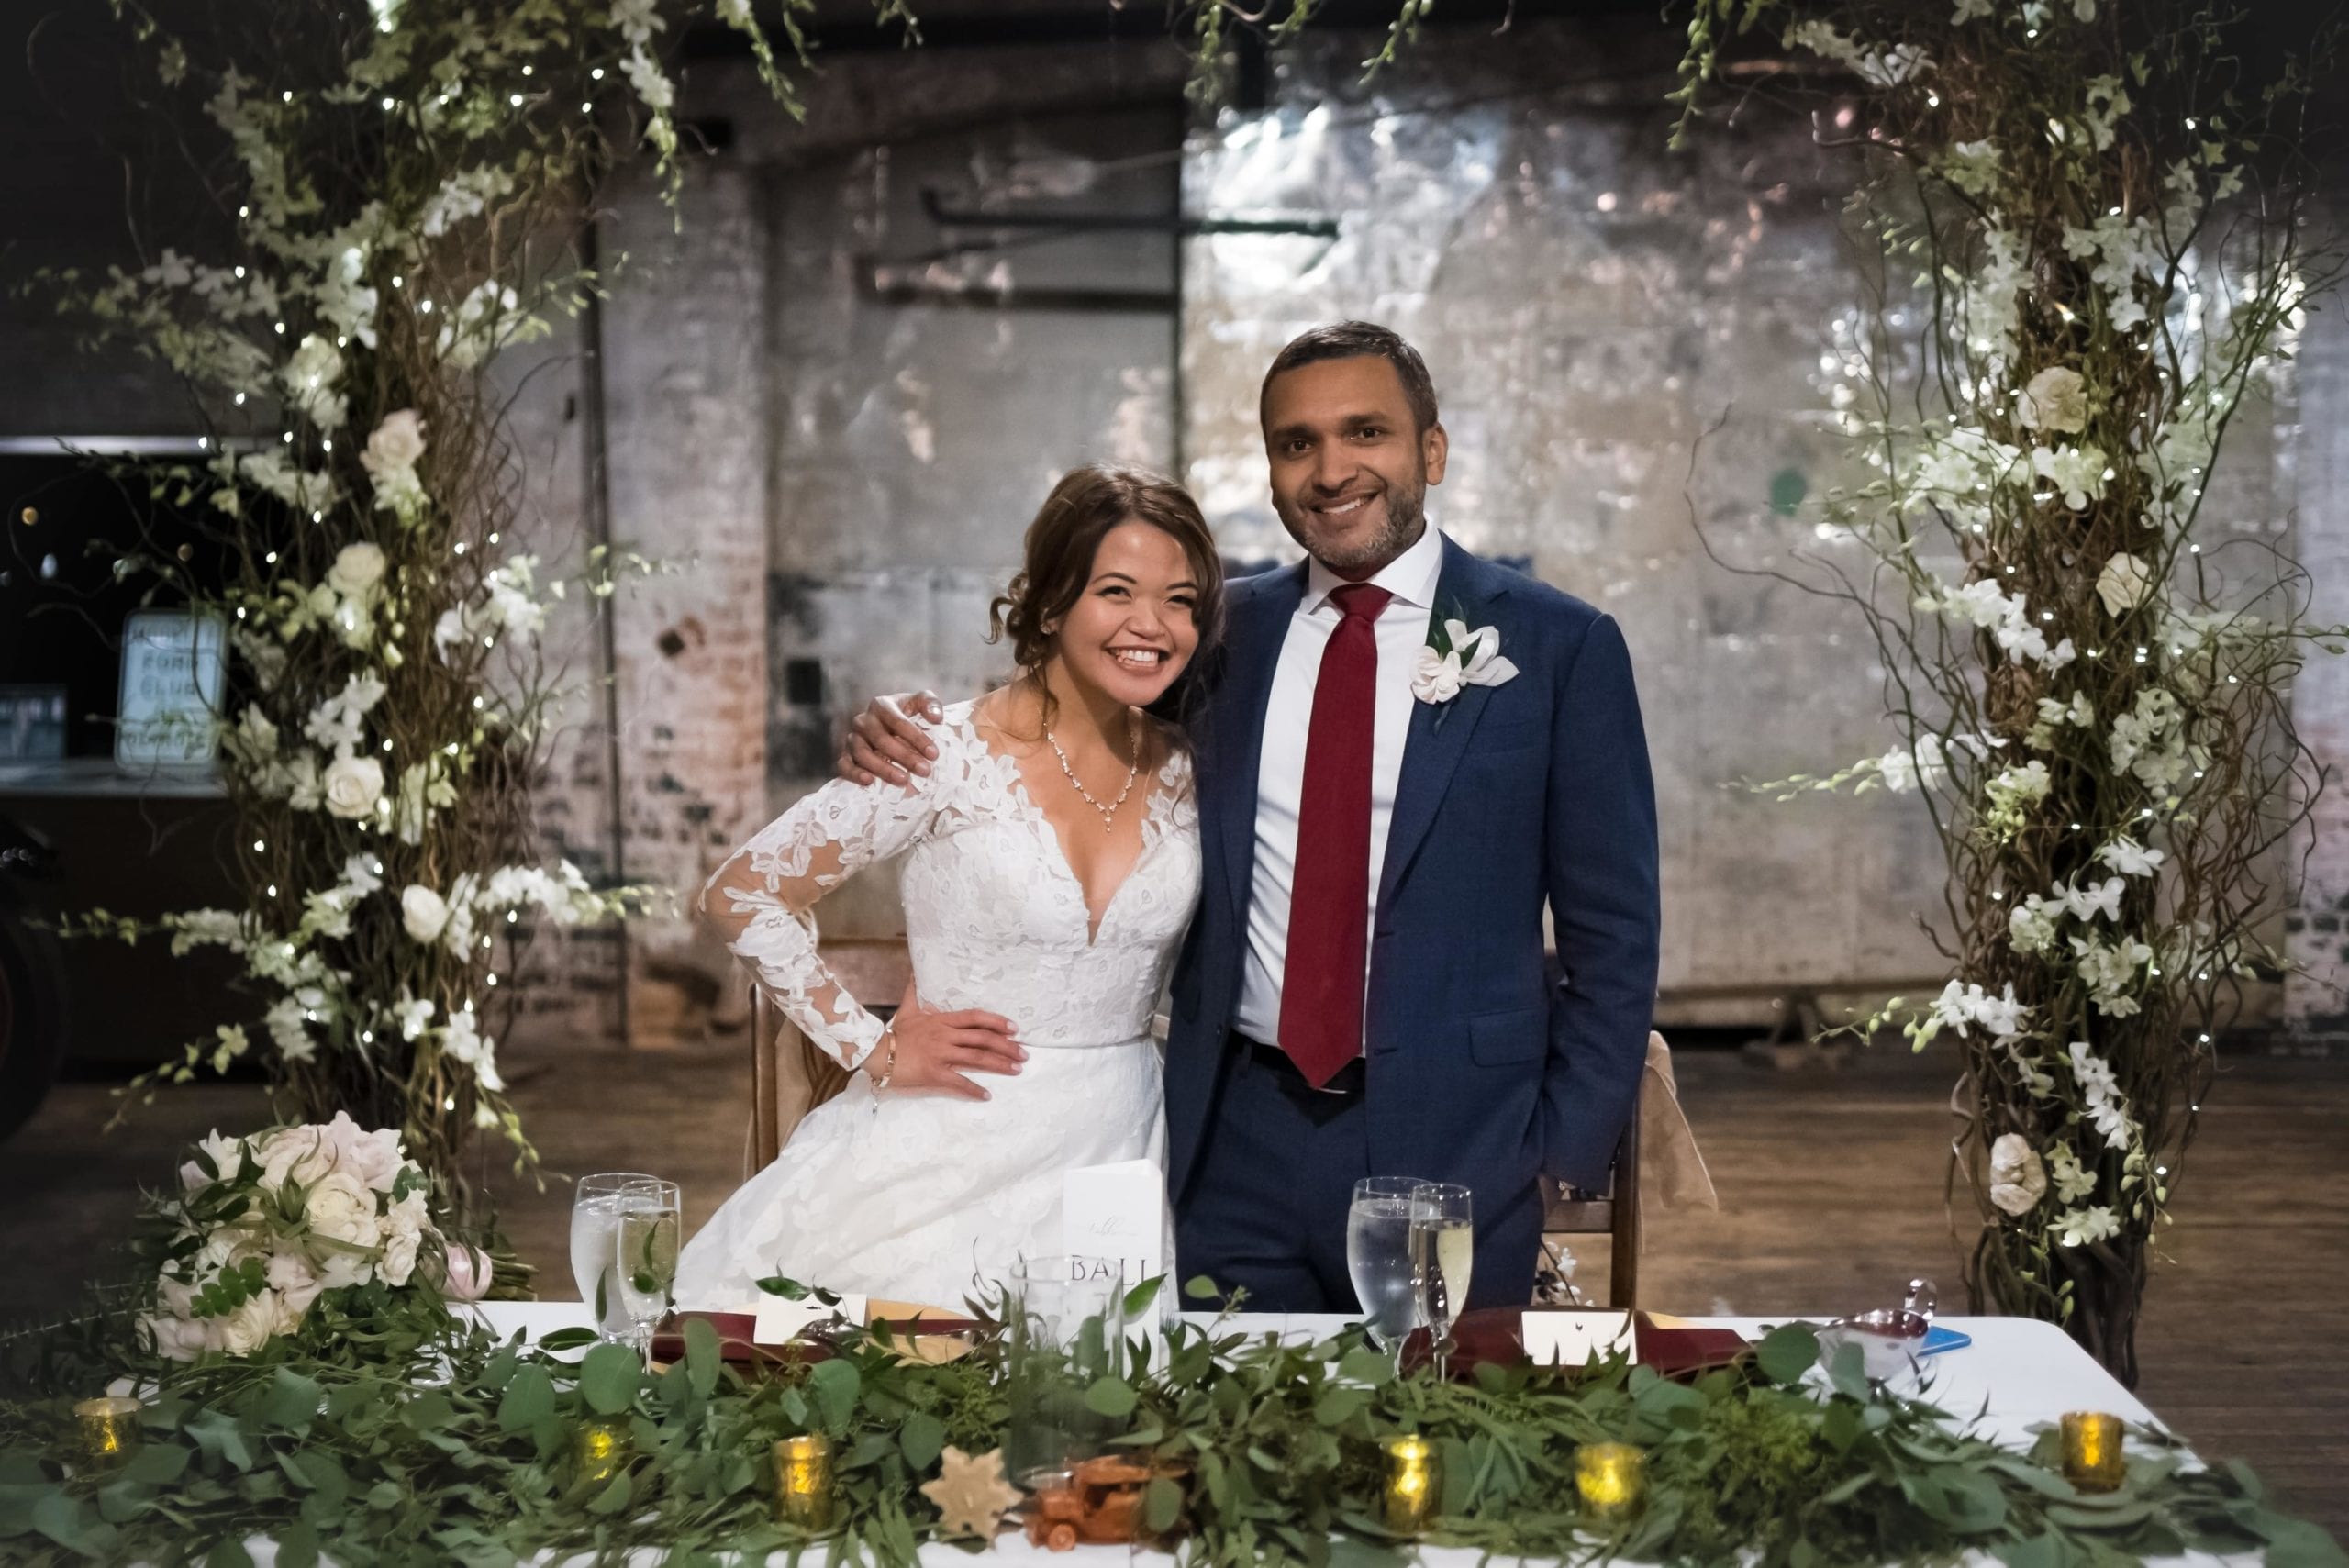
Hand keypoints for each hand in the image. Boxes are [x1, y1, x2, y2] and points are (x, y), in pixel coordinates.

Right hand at [839, 692, 943, 786]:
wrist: (891, 728)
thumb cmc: (908, 714)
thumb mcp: (921, 703)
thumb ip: (931, 704)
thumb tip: (936, 718)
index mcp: (881, 705)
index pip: (898, 721)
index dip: (916, 738)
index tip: (934, 754)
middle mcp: (863, 721)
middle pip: (881, 739)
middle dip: (904, 756)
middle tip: (925, 770)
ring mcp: (852, 738)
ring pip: (862, 753)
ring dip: (883, 768)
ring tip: (904, 780)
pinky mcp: (845, 755)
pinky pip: (844, 765)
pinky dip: (854, 773)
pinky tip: (869, 781)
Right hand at [866, 976, 1023, 1100]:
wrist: (877, 1053)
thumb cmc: (895, 1033)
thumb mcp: (907, 1009)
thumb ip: (914, 991)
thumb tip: (916, 971)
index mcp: (942, 1021)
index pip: (975, 1018)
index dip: (996, 1021)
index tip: (1014, 1028)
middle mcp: (946, 1036)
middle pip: (982, 1039)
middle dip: (1006, 1046)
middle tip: (1024, 1053)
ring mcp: (941, 1055)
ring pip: (977, 1059)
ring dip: (999, 1065)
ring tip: (1017, 1069)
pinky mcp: (935, 1073)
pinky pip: (959, 1082)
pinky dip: (974, 1090)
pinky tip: (987, 1095)